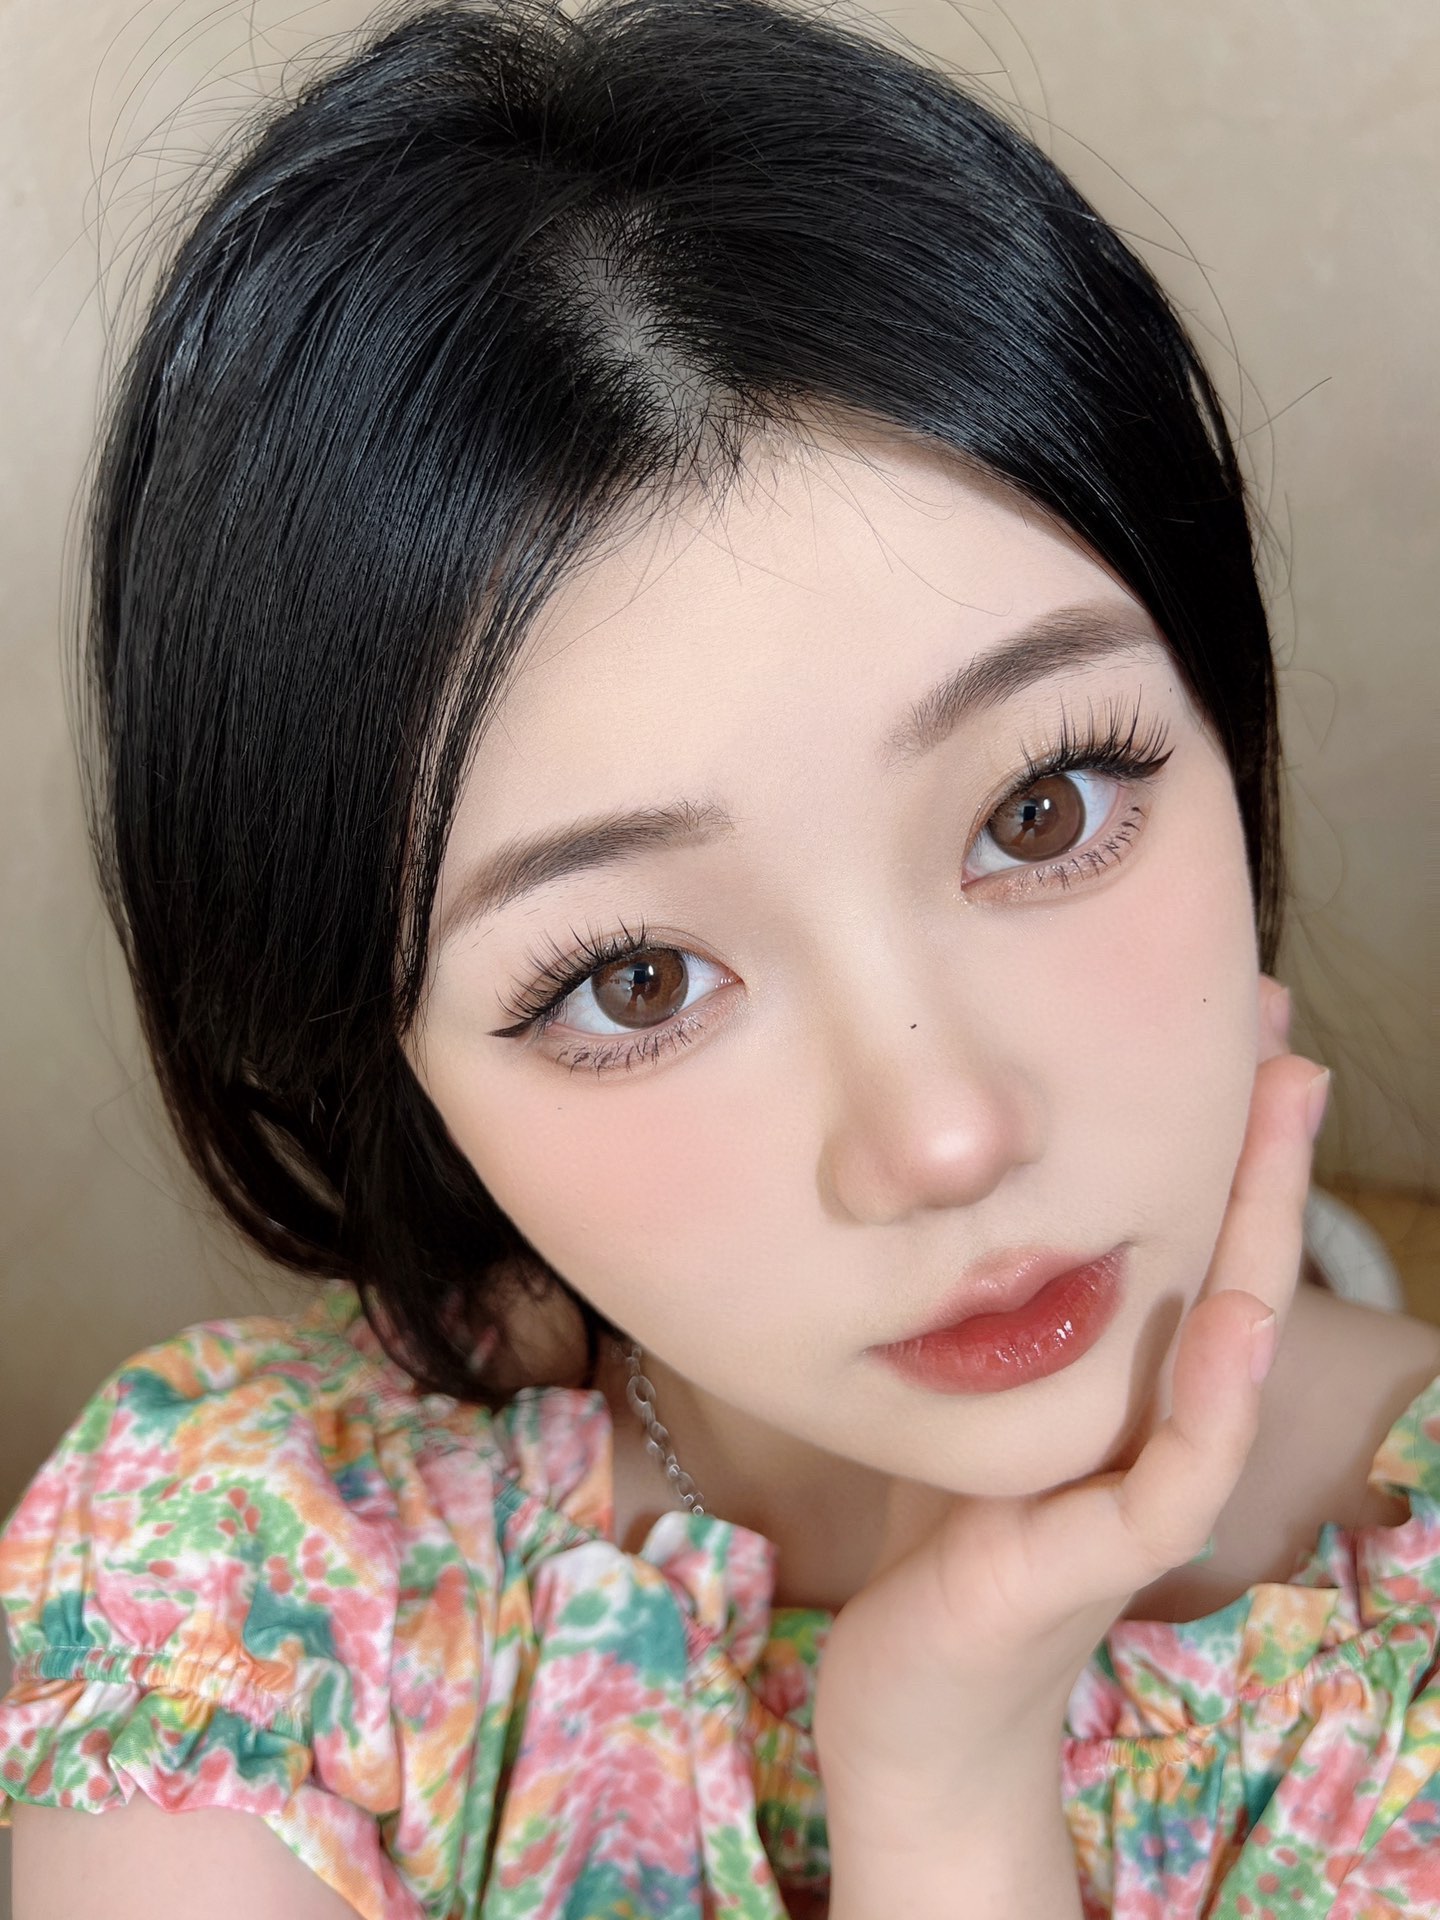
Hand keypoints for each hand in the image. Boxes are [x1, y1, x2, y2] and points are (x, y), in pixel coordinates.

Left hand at [813, 974, 1328, 1833]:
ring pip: (1229, 1342)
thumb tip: (959, 1202)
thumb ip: (988, 1322)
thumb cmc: (935, 1552)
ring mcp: (1140, 1488)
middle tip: (1280, 1031)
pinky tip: (1236, 1303)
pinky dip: (1215, 1387)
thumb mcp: (965, 1404)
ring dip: (1261, 1225)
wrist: (913, 1711)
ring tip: (1285, 1109)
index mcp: (1121, 1383)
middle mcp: (1149, 1422)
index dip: (1210, 1141)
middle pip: (1226, 1264)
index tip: (1226, 1029)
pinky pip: (1178, 1467)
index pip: (1184, 1239)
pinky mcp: (1105, 1556)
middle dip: (1255, 1148)